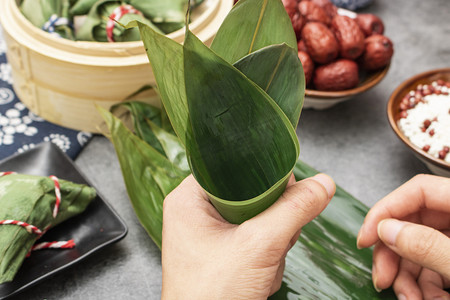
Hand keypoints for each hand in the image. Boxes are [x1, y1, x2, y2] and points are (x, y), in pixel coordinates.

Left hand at [161, 173, 334, 298]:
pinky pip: (256, 238)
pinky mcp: (223, 252)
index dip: (263, 173)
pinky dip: (267, 254)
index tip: (284, 189)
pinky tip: (260, 272)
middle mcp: (196, 212)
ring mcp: (210, 234)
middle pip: (250, 192)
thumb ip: (294, 210)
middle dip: (273, 217)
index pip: (232, 164)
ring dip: (273, 240)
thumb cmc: (211, 295)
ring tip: (263, 262)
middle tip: (272, 238)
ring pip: (258, 217)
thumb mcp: (259, 246)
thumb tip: (323, 184)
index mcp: (189, 198)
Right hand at [357, 174, 449, 299]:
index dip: (386, 210)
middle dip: (393, 253)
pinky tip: (421, 298)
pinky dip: (421, 284)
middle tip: (382, 276)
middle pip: (413, 222)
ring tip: (407, 297)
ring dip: (405, 275)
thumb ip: (428, 245)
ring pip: (418, 247)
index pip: (419, 190)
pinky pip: (431, 265)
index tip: (366, 237)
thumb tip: (387, 230)